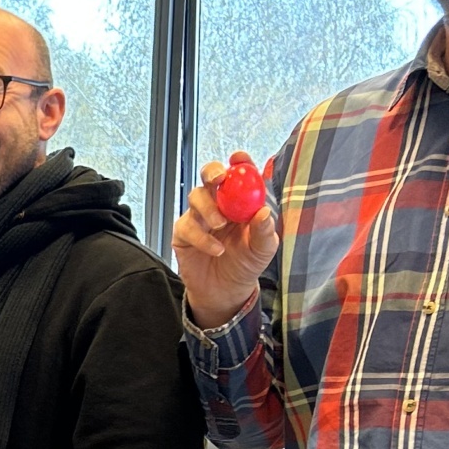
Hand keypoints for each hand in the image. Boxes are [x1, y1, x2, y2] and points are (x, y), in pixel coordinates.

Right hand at [173, 154, 278, 329]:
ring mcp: (199, 217)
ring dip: (208, 208)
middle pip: (209, 176)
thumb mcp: (264, 249)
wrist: (226, 291)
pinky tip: (216, 249)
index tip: (239, 158)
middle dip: (213, 173)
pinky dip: (202, 237)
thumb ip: (265, 231)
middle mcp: (218, 203)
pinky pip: (187, 226)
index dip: (239, 162)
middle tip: (220, 180)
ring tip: (221, 226)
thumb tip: (263, 212)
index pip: (239, 175)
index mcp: (241, 200)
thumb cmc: (246, 264)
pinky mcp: (183, 233)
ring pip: (195, 197)